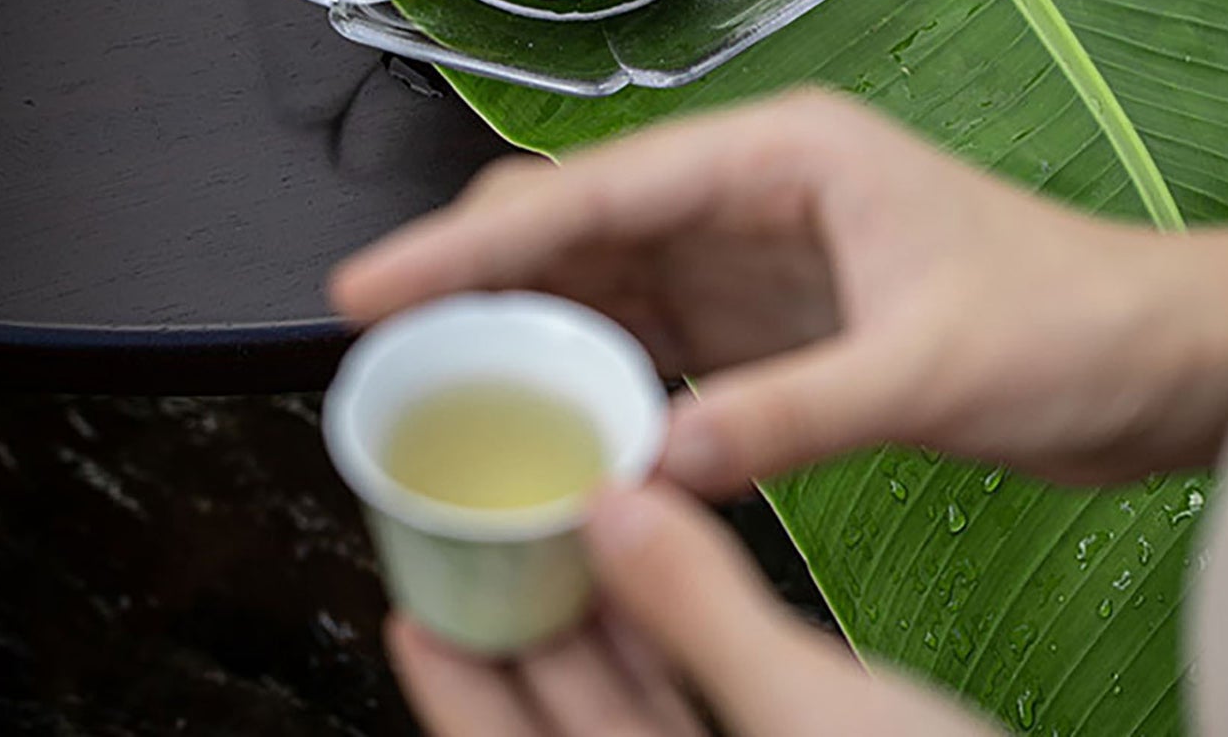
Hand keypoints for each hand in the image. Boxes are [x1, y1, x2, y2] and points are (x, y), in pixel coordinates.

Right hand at [333, 90, 1227, 489]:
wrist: (1161, 357)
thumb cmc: (1073, 321)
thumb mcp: (929, 367)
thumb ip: (788, 414)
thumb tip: (648, 467)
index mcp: (787, 155)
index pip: (603, 187)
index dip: (477, 236)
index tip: (374, 282)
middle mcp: (759, 192)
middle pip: (585, 223)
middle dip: (482, 276)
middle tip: (384, 347)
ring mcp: (762, 259)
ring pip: (609, 284)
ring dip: (530, 331)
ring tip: (438, 388)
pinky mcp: (777, 325)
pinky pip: (659, 345)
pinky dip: (599, 379)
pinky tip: (548, 421)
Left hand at [387, 481, 998, 736]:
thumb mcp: (811, 718)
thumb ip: (699, 614)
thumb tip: (615, 512)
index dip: (452, 679)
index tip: (416, 596)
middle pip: (564, 720)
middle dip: (529, 626)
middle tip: (492, 531)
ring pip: (636, 702)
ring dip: (605, 621)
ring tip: (570, 529)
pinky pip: (703, 691)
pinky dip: (680, 631)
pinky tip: (674, 565)